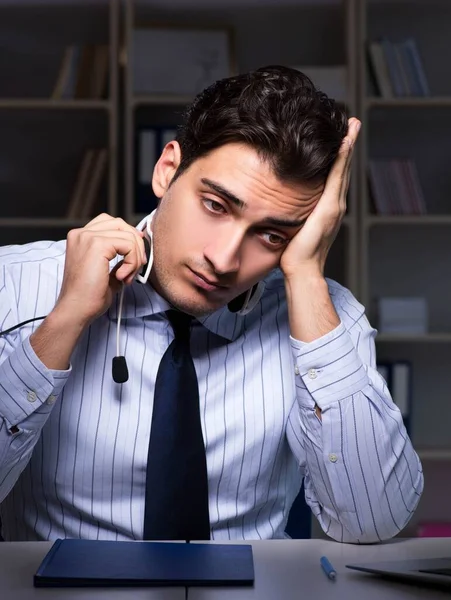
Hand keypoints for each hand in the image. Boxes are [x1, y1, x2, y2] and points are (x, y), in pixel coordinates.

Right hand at [55, 213, 147, 325]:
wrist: (76, 309)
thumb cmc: (88, 296)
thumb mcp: (105, 271)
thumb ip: (118, 258)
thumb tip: (137, 251)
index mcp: (80, 238)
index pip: (110, 223)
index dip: (127, 235)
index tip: (136, 253)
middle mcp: (81, 233)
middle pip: (120, 224)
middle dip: (135, 244)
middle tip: (137, 266)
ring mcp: (87, 237)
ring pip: (127, 235)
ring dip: (135, 258)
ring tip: (127, 277)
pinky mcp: (97, 245)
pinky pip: (128, 245)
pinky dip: (132, 262)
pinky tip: (123, 277)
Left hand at [280, 117, 360, 279]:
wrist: (302, 269)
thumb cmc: (294, 253)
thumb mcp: (293, 225)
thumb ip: (293, 212)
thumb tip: (279, 203)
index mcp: (327, 207)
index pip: (334, 176)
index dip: (338, 157)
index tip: (340, 138)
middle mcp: (335, 204)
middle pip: (343, 168)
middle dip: (347, 145)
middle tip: (352, 123)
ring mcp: (335, 205)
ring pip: (343, 169)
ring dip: (348, 146)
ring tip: (352, 126)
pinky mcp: (330, 208)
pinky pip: (337, 177)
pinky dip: (342, 159)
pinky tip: (344, 142)